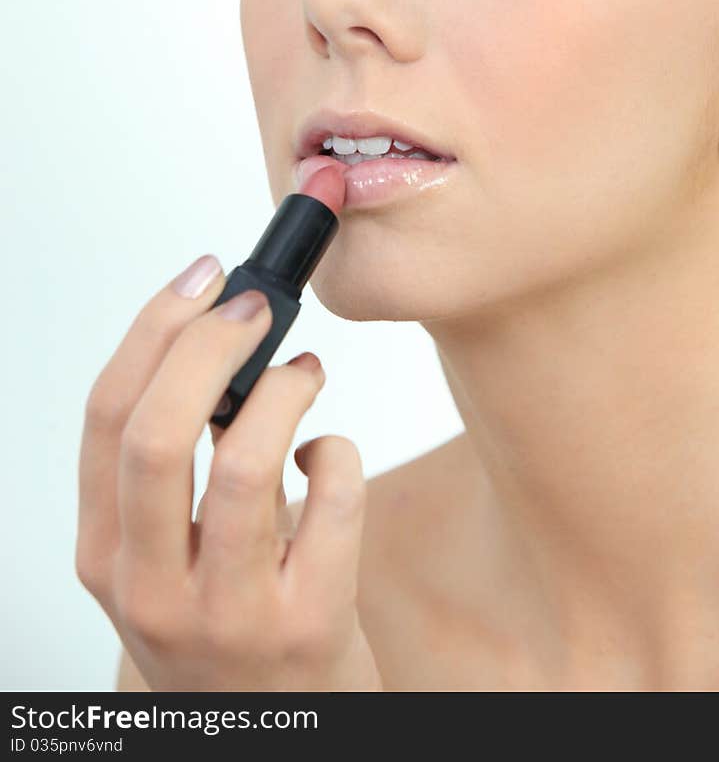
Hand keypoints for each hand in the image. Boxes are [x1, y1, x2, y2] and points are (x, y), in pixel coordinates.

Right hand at [75, 258, 383, 691]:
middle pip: (159, 433)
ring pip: (246, 463)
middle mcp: (152, 589)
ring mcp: (228, 614)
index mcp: (105, 554)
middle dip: (212, 345)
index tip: (201, 278)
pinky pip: (332, 501)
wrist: (277, 730)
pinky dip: (338, 450)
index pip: (107, 417)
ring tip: (304, 376)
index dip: (154, 329)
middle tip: (257, 307)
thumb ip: (173, 464)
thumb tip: (219, 338)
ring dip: (285, 390)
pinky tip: (327, 454)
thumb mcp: (166, 554)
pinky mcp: (308, 624)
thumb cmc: (224, 622)